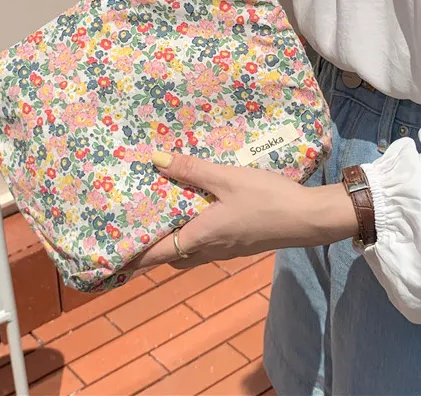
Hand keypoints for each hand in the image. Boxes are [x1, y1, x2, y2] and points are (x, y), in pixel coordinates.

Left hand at [126, 152, 358, 271]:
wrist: (309, 218)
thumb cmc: (267, 198)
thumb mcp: (227, 178)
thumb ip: (192, 170)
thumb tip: (155, 161)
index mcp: (202, 236)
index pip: (158, 254)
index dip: (134, 257)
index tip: (112, 259)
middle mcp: (210, 249)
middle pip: (172, 256)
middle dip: (151, 249)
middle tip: (132, 232)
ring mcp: (227, 249)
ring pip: (189, 251)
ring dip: (173, 240)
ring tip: (159, 219)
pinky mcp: (240, 243)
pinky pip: (206, 244)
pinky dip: (192, 233)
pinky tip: (196, 212)